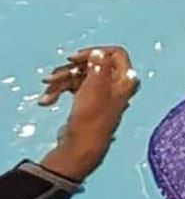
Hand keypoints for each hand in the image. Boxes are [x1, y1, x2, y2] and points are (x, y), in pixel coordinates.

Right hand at [38, 46, 138, 181]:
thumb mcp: (96, 86)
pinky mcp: (87, 101)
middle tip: (53, 77)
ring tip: (47, 89)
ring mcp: (101, 94)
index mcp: (125, 80)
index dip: (95, 52)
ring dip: (60, 81)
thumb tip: (99, 52)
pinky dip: (60, 91)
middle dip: (70, 69)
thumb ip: (99, 65)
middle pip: (93, 64)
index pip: (116, 53)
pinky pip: (73, 88)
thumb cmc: (91, 117)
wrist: (79, 146)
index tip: (75, 58)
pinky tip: (46, 100)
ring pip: (79, 76)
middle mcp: (116, 85)